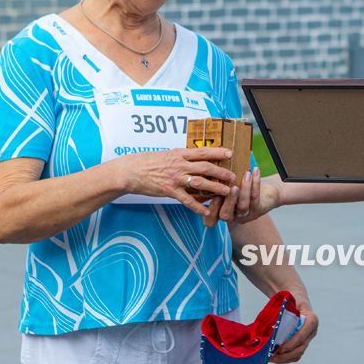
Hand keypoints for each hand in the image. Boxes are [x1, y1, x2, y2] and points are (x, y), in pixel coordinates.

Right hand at [118, 147, 235, 219]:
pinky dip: (198, 207)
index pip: (203, 151)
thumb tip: (195, 157)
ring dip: (215, 188)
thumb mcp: (166, 154)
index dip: (218, 152)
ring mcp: (175, 178)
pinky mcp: (170, 191)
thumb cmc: (148, 162)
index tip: (230, 153)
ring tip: (227, 192)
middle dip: (221, 172)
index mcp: (179, 154)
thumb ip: (181, 156)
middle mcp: (180, 165)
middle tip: (233, 176)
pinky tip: (207, 212)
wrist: (130, 171)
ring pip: (200, 183)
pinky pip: (187, 200)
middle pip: (206, 167)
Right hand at [211, 169, 279, 225]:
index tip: (211, 197)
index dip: (209, 212)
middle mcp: (231, 217)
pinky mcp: (258, 210)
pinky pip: (255, 197)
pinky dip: (256, 183)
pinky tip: (255, 171)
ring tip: (246, 174)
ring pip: (242, 205)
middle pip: (226, 214)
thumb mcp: (226, 186)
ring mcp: (245, 215)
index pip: (210, 220)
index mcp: (220, 212)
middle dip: (228, 201)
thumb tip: (202, 173)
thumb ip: (216, 185)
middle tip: (231, 187)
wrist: (266, 192)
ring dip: (244, 189)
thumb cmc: (240, 186)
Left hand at [270, 299, 317, 363]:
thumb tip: (272, 328)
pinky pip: (295, 355)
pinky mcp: (302, 344)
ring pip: (298, 354)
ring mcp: (308, 339)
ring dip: (284, 358)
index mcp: (312, 319)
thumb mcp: (289, 302)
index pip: (303, 334)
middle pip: (301, 347)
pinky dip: (285, 358)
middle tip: (271, 355)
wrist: (296, 300)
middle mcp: (312, 331)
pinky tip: (274, 358)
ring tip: (270, 358)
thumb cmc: (291, 300)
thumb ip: (283, 312)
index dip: (292, 343)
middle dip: (286, 354)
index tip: (280, 348)